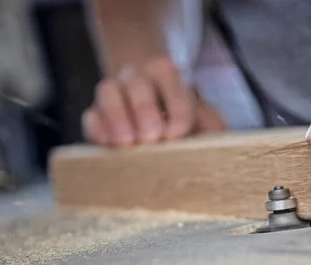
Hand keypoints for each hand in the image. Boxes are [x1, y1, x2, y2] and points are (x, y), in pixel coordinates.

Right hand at [82, 57, 224, 146]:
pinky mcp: (95, 113)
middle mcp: (137, 76)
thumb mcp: (203, 117)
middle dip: (145, 110)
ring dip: (117, 118)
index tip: (178, 133)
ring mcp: (113, 91)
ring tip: (128, 143)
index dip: (176, 107)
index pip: (171, 81)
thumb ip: (212, 126)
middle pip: (137, 83)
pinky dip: (98, 130)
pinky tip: (109, 146)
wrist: (153, 112)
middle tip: (152, 137)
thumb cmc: (183, 120)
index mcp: (165, 71)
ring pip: (108, 91)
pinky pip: (90, 115)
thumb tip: (220, 140)